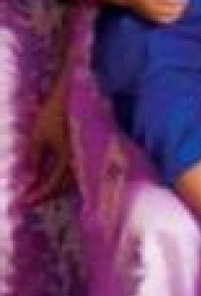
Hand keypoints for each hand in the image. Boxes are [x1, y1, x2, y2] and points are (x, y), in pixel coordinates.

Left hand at [26, 82, 74, 203]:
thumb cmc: (54, 112)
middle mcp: (78, 160)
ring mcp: (82, 154)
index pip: (51, 186)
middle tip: (29, 197)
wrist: (73, 93)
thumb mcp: (38, 135)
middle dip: (45, 194)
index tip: (22, 202)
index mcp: (67, 159)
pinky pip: (72, 169)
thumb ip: (34, 159)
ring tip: (38, 186)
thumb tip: (29, 180)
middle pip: (62, 187)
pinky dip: (60, 175)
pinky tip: (51, 172)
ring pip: (69, 179)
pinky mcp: (83, 147)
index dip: (36, 196)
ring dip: (53, 186)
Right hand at [121, 0, 187, 23]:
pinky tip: (172, 17)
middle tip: (186, 5)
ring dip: (175, 16)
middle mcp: (152, 7)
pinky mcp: (147, 17)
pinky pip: (159, 21)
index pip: (171, 1)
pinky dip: (167, 20)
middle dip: (179, 9)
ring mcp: (149, 13)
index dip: (180, 1)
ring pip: (165, 18)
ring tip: (181, 11)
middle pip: (169, 11)